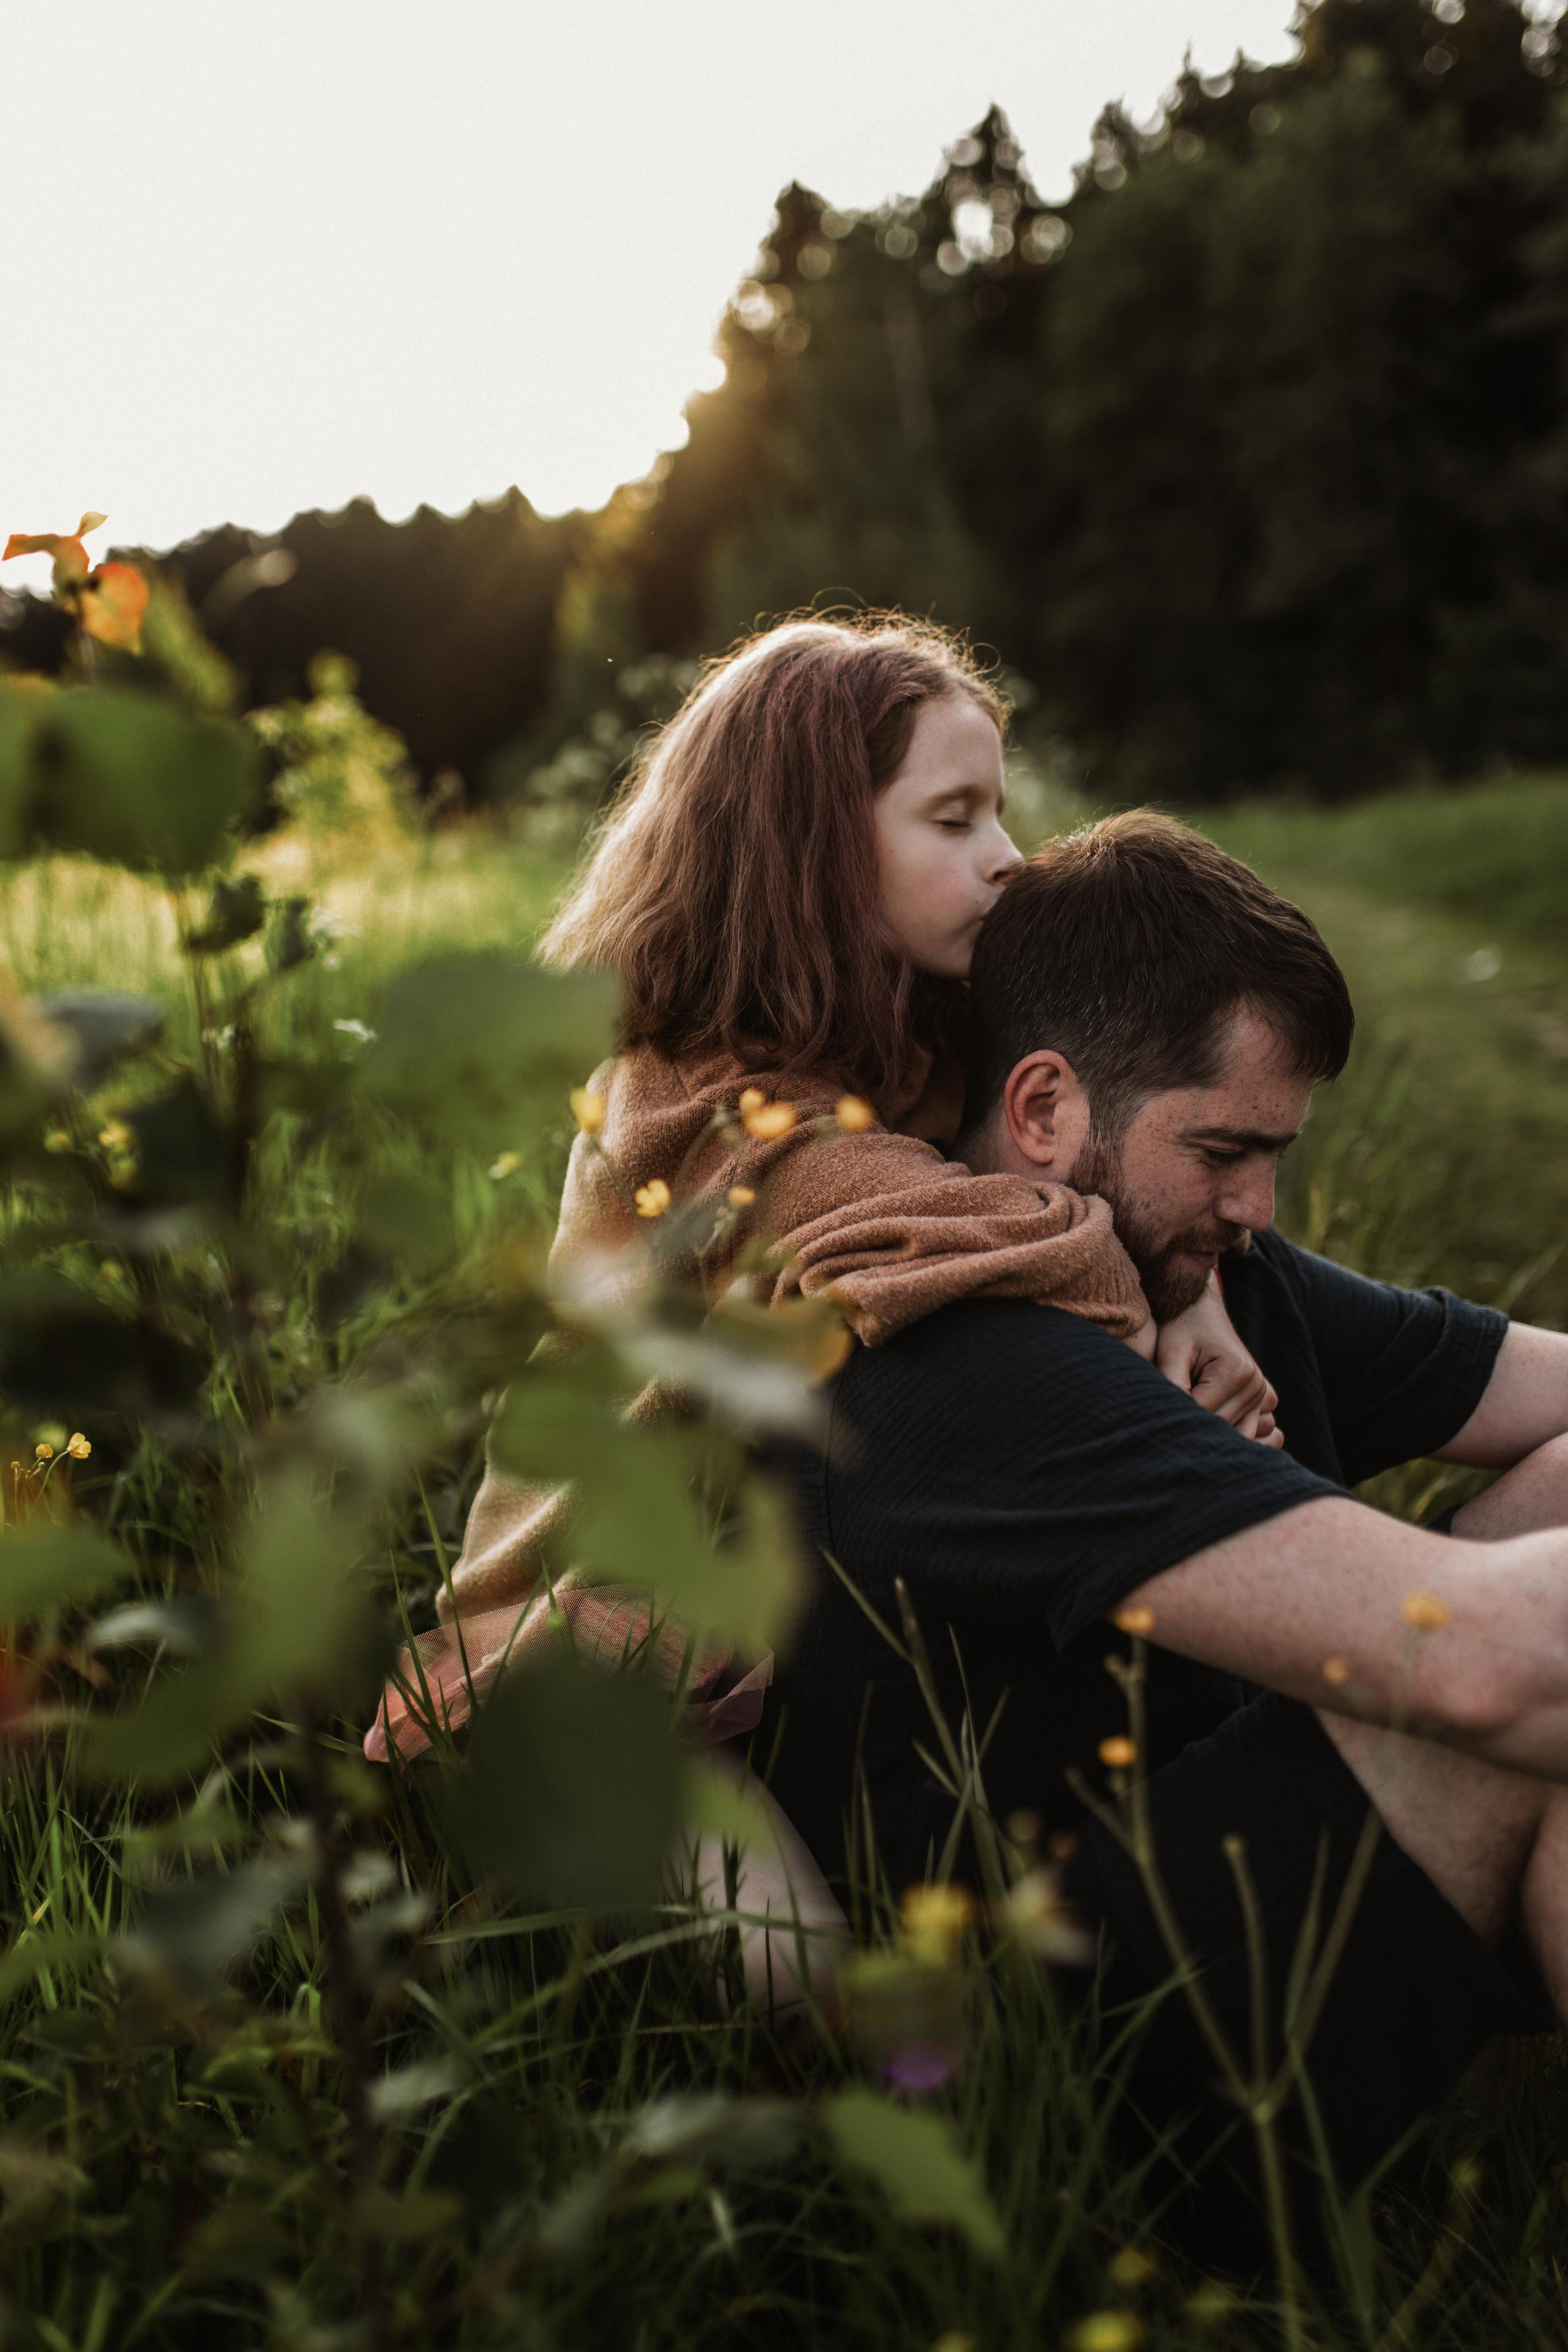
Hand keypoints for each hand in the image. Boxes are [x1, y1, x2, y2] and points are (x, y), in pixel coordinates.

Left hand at [1155, 1274, 1281, 1445]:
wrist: (1199, 1312)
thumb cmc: (1181, 1329)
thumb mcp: (1171, 1354)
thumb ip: (1173, 1386)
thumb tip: (1170, 1420)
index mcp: (1237, 1372)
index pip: (1202, 1412)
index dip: (1175, 1414)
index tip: (1155, 1413)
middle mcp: (1255, 1386)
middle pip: (1218, 1426)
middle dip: (1190, 1424)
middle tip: (1164, 1418)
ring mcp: (1260, 1395)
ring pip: (1232, 1435)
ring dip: (1206, 1431)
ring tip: (1181, 1417)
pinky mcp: (1257, 1401)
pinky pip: (1242, 1431)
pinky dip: (1221, 1431)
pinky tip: (1199, 1423)